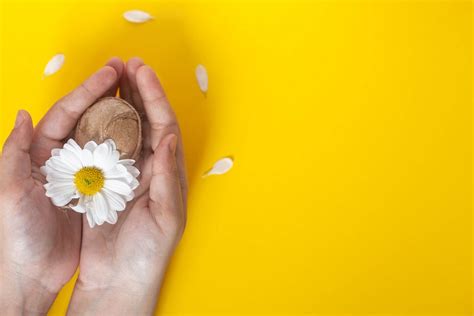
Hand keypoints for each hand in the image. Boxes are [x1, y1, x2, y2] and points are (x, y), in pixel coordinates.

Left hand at [0, 60, 121, 313]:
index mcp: (39, 153)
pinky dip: (126, 144)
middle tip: (129, 72)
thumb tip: (23, 115)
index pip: (66, 113)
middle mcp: (60, 157)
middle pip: (86, 117)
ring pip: (103, 135)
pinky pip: (113, 161)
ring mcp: (79, 172)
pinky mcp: (93, 189)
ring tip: (139, 93)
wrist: (33, 274)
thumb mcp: (8, 194)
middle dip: (108, 92)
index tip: (112, 72)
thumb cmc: (18, 235)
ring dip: (120, 113)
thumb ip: (12, 154)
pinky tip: (140, 132)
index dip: (89, 90)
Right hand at [67, 58, 187, 314]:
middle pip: (145, 120)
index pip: (164, 125)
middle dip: (138, 91)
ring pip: (124, 128)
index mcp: (167, 172)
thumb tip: (168, 137)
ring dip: (120, 102)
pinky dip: (99, 125)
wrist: (120, 279)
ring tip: (111, 77)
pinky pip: (102, 146)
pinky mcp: (105, 181)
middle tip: (126, 64)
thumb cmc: (149, 252)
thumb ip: (167, 177)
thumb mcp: (167, 217)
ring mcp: (127, 172)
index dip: (155, 97)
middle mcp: (149, 167)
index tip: (143, 72)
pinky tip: (92, 109)